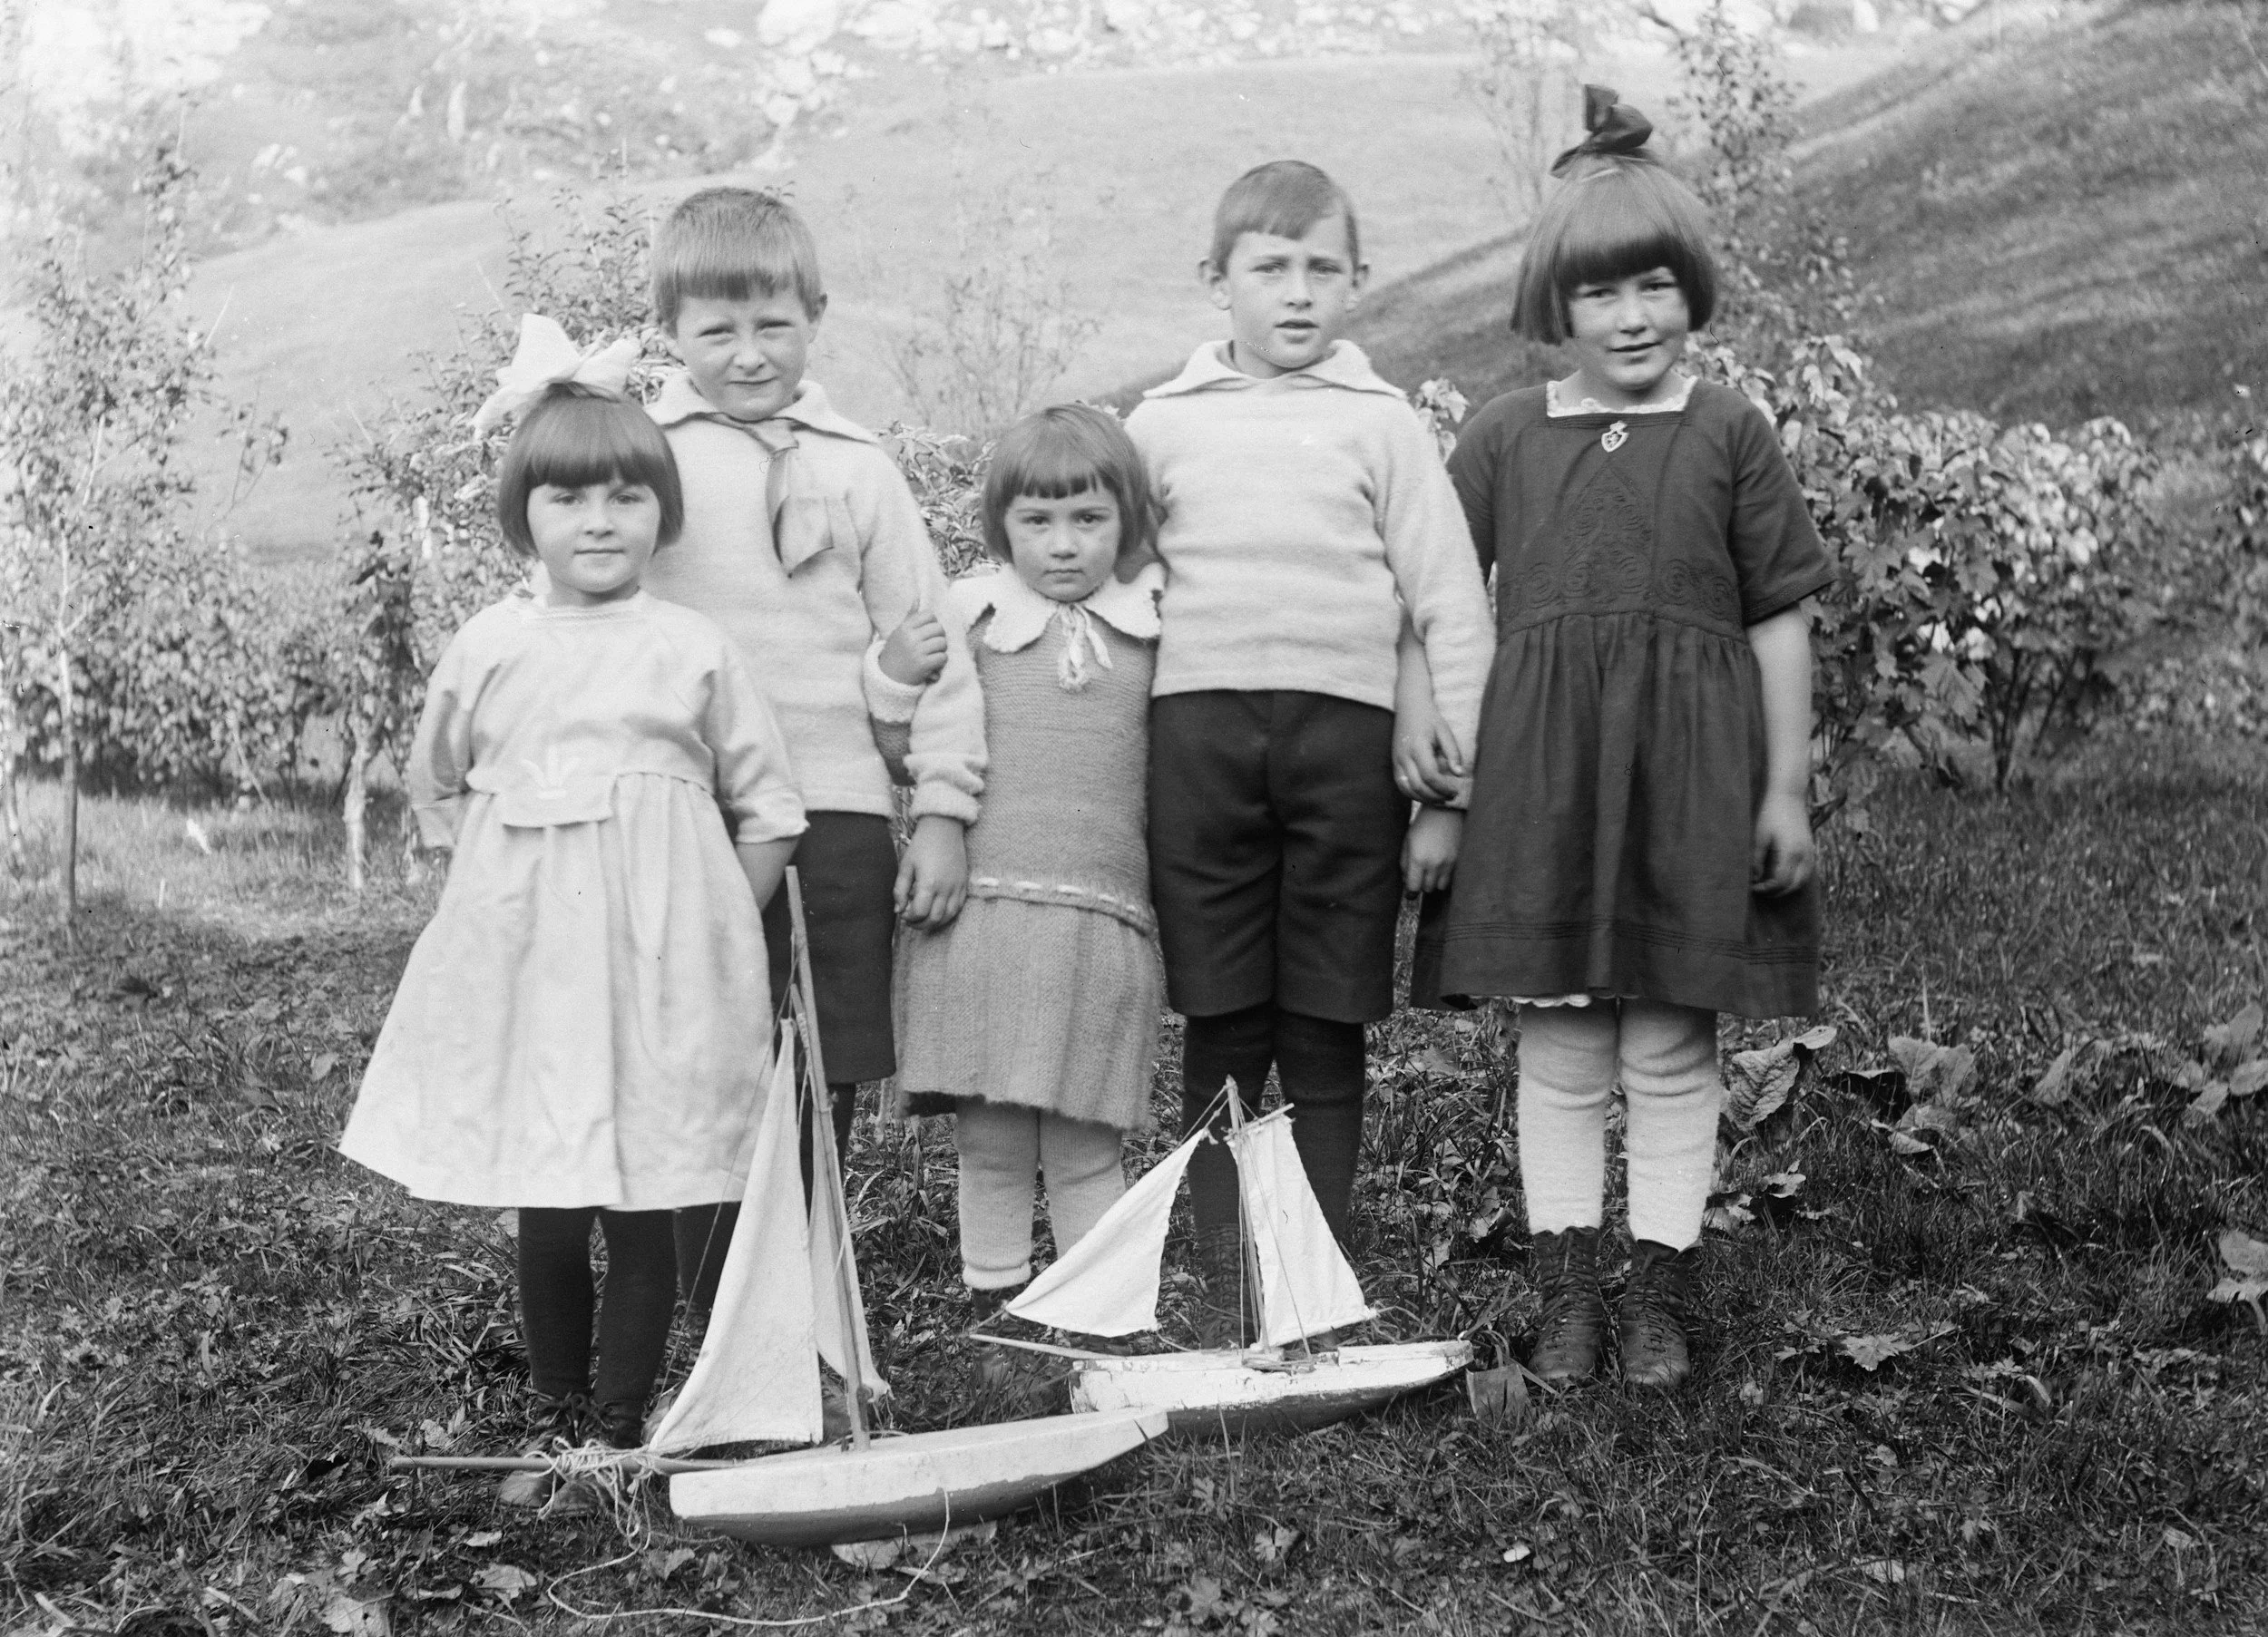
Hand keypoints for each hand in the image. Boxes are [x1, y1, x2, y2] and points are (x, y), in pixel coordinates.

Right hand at [878, 606, 948, 686]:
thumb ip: (910, 616)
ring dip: (941, 649)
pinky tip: (933, 663)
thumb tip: (917, 597)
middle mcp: (910, 638)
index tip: (928, 631)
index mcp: (905, 627)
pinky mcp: (923, 665)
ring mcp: (917, 651)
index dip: (933, 622)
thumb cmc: (896, 651)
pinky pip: (942, 657)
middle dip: (939, 636)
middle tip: (933, 643)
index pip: (929, 615)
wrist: (888, 676)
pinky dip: (941, 660)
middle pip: (939, 628)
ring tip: (933, 653)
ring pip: (942, 643)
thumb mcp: (899, 632)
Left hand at [895, 814, 968, 929]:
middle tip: (911, 921)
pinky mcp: (964, 884)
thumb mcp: (906, 865)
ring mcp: (957, 887)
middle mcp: (945, 888)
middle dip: (920, 925)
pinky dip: (948, 915)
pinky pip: (958, 907)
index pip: (919, 912)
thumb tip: (898, 910)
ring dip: (935, 923)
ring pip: (948, 916)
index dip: (909, 917)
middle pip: (934, 918)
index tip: (903, 914)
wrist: (944, 828)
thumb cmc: (922, 845)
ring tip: (924, 919)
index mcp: (929, 883)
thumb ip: (900, 890)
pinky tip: (938, 912)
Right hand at [1394, 708, 1466, 805]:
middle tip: (1451, 797)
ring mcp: (1396, 761)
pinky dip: (1415, 794)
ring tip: (1441, 800)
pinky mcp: (1395, 764)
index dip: (1444, 787)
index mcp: (1417, 747)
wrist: (1409, 706)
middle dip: (1436, 796)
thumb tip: (1460, 774)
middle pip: (1418, 786)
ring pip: (1407, 789)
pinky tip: (1429, 794)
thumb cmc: (1430, 719)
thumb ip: (1453, 753)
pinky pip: (1402, 785)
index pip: (1430, 775)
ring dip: (1425, 798)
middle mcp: (1403, 756)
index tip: (1456, 790)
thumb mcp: (1445, 731)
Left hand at [1403, 807, 1463, 894]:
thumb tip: (1406, 881)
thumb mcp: (1407, 841)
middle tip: (1421, 875)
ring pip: (1441, 886)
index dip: (1410, 893)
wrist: (1446, 811)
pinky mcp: (1459, 861)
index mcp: (1418, 859)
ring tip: (1432, 871)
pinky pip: (1451, 878)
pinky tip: (1442, 865)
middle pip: (1427, 889)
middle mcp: (1434, 864)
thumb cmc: (1423, 825)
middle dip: (1422, 885)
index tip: (1410, 893)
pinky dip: (1445, 876)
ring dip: (1435, 882)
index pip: (1414, 888)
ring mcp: (1448, 863)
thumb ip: (1404, 863)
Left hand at [1751, 792, 1815, 896]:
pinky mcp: (1811, 848)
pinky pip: (1806, 871)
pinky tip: (1782, 875)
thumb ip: (1756, 860)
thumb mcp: (1759, 837)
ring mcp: (1810, 852)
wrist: (1789, 795)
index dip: (1766, 889)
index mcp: (1790, 853)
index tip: (1753, 888)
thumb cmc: (1771, 814)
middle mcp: (1804, 856)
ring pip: (1803, 880)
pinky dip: (1795, 878)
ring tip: (1770, 886)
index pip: (1780, 882)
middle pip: (1794, 885)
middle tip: (1760, 890)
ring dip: (1788, 887)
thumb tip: (1754, 878)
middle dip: (1777, 892)